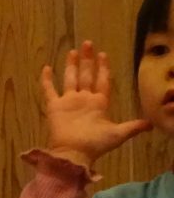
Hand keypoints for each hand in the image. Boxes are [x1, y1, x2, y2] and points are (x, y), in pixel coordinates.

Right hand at [40, 41, 150, 167]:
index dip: (103, 68)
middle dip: (88, 60)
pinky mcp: (54, 107)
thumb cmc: (95, 144)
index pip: (102, 81)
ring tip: (73, 51)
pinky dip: (47, 80)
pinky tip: (46, 68)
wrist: (74, 153)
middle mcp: (84, 99)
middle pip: (86, 75)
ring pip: (70, 79)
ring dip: (71, 65)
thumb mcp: (118, 134)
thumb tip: (151, 124)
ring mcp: (68, 102)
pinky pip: (49, 90)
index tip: (103, 54)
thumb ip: (133, 127)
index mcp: (99, 103)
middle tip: (88, 44)